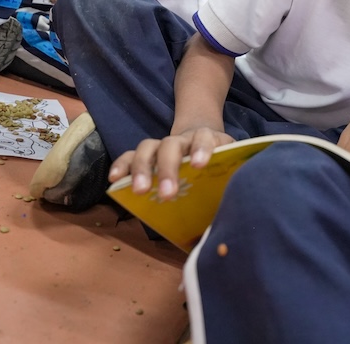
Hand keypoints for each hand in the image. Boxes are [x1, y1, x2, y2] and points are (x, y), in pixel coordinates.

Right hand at [109, 127, 234, 200]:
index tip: (197, 165)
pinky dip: (121, 165)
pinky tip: (114, 180)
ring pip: (148, 147)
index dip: (201, 149)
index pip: (204, 138)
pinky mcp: (147, 153)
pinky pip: (130, 155)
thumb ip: (232, 179)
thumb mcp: (231, 164)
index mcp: (207, 138)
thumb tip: (235, 212)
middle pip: (171, 145)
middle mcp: (182, 139)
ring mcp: (162, 145)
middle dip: (168, 168)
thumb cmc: (219, 159)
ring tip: (139, 191)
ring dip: (142, 169)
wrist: (204, 137)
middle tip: (167, 194)